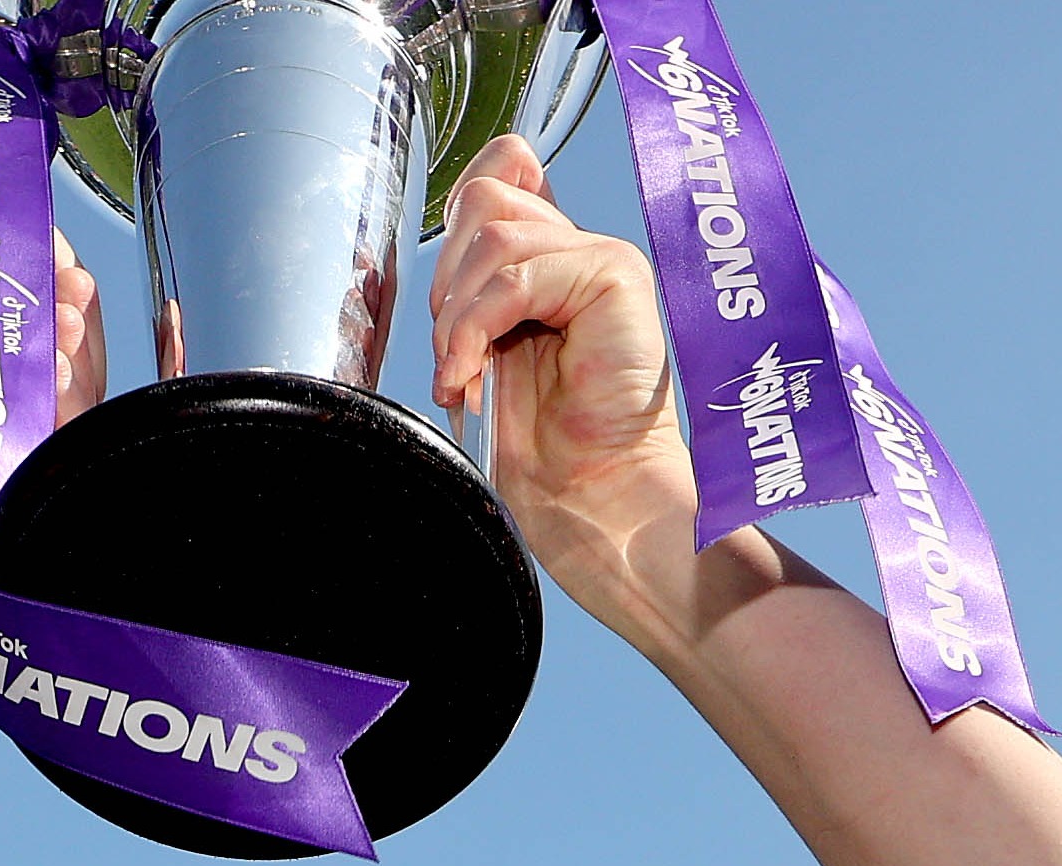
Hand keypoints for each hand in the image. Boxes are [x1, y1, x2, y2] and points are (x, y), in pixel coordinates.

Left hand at [424, 134, 706, 648]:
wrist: (590, 499)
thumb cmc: (542, 444)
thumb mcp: (484, 345)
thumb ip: (478, 279)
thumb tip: (463, 212)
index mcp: (551, 254)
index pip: (503, 168)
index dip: (459, 211)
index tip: (450, 303)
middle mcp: (579, 246)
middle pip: (482, 201)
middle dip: (446, 285)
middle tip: (454, 360)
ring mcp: (602, 258)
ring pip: (490, 235)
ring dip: (457, 316)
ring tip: (463, 376)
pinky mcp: (615, 278)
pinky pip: (514, 276)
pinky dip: (474, 329)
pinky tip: (469, 377)